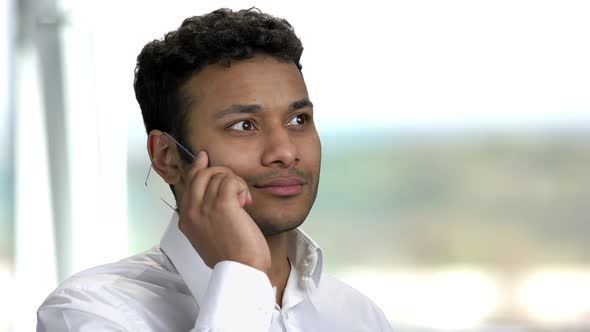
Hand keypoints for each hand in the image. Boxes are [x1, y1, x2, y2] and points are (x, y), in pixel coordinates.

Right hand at [178, 151, 270, 273]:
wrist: (241, 270)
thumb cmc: (232, 257)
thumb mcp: (209, 236)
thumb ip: (206, 215)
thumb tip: (215, 193)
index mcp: (186, 220)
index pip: (188, 184)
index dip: (198, 168)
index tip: (204, 157)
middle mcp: (191, 212)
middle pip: (201, 174)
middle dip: (221, 173)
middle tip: (236, 187)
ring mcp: (204, 207)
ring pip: (218, 175)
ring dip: (235, 183)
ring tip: (243, 201)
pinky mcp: (222, 205)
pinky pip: (230, 180)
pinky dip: (240, 187)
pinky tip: (245, 201)